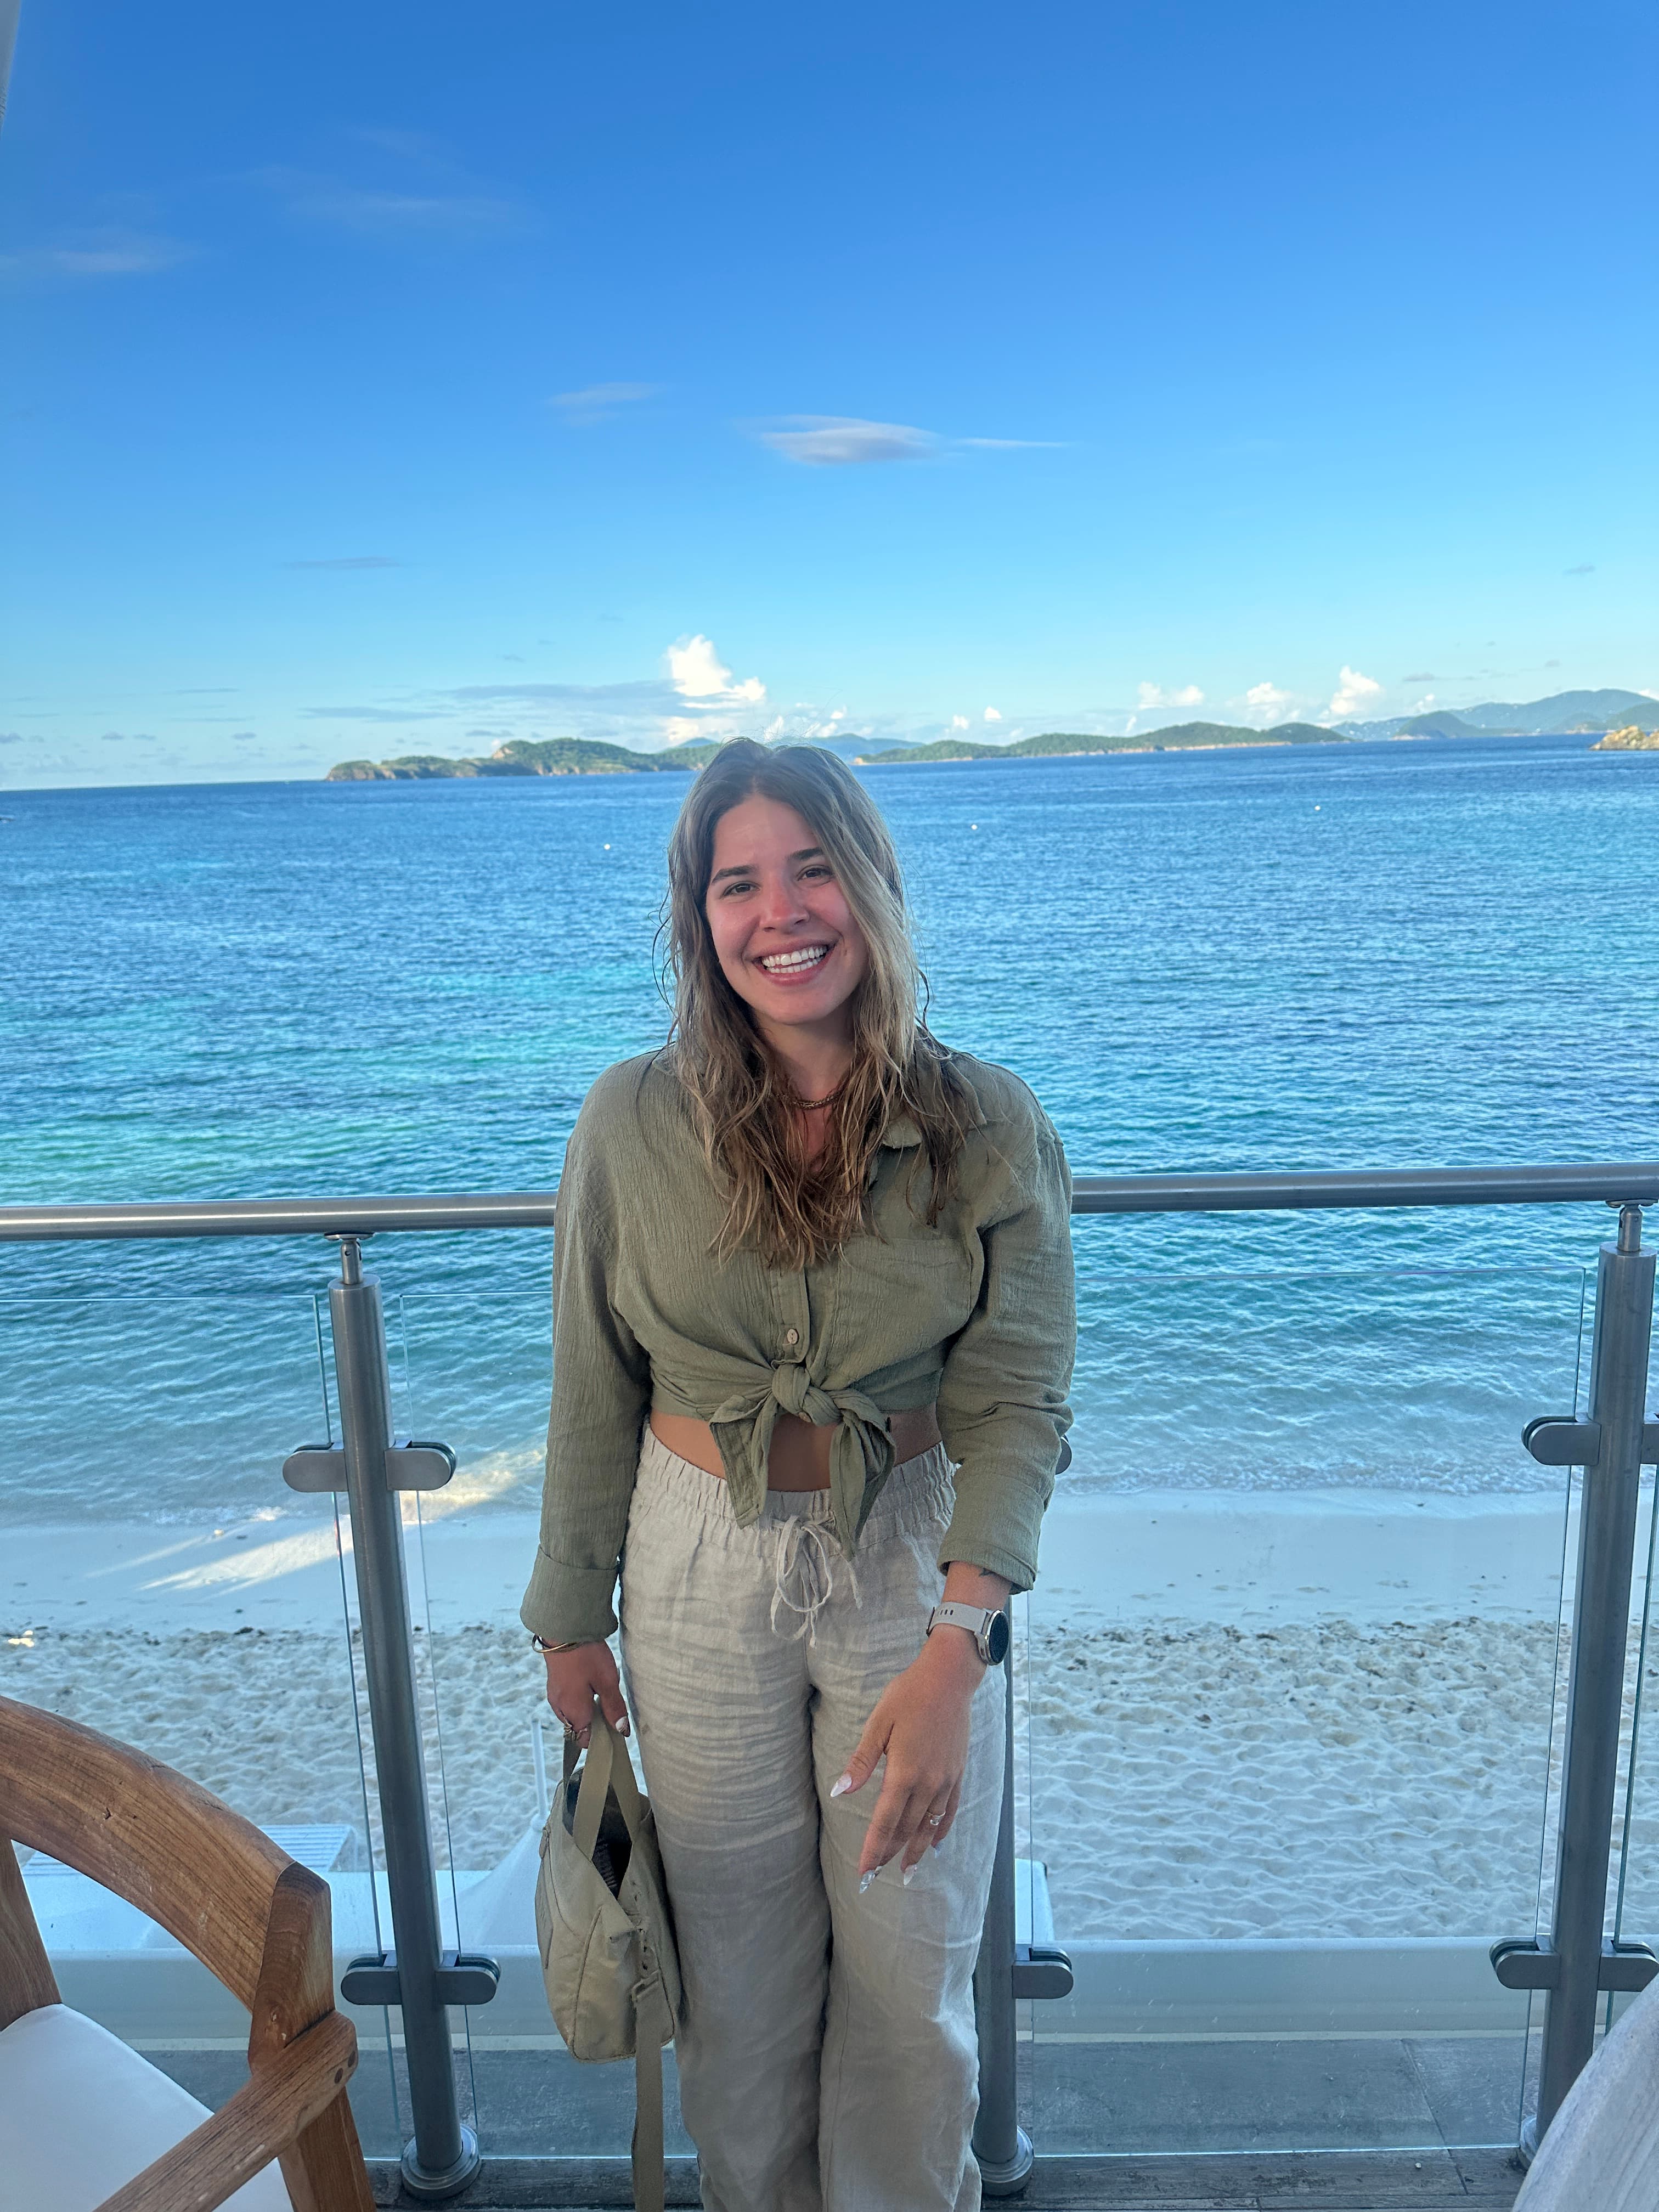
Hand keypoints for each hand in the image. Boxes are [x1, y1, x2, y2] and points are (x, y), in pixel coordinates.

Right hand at [542, 1641, 627, 1749]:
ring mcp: (555, 1696)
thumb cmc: (586, 1656)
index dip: (601, 1738)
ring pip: (573, 1714)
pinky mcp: (554, 1684)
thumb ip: (614, 1707)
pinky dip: (579, 1699)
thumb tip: (621, 1730)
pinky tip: (590, 1683)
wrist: (564, 1629)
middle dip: (595, 1723)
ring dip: (587, 1710)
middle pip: (579, 1728)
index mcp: (574, 1713)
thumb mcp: (607, 1681)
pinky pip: (567, 1701)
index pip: (585, 1740)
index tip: (616, 1729)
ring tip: (601, 1691)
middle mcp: (560, 1709)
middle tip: (611, 1706)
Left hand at [834, 1630, 985, 1881]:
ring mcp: (946, 1779)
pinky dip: (942, 1830)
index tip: (864, 1871)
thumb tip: (840, 1791)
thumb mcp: (878, 1723)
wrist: (949, 1678)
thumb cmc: (909, 1696)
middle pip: (906, 1828)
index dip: (874, 1848)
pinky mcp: (957, 1772)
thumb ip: (861, 1762)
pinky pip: (950, 1810)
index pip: (885, 1821)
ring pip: (929, 1825)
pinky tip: (937, 1843)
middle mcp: (927, 1782)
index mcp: (904, 1772)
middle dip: (890, 1853)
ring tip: (906, 1871)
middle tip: (877, 1874)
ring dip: (916, 1849)